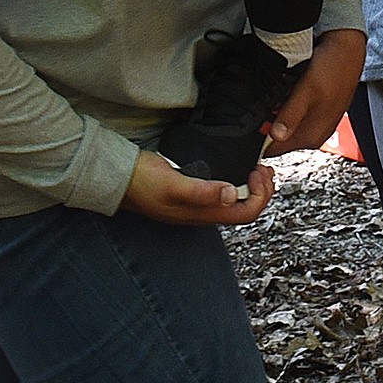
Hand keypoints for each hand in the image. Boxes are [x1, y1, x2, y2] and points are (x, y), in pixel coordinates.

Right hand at [126, 149, 276, 225]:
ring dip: (253, 187)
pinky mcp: (193, 194)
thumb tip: (232, 195)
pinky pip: (224, 193)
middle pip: (245, 210)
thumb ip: (202, 191)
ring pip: (236, 202)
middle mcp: (204, 214)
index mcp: (203, 214)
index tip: (258, 171)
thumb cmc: (143, 182)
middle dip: (263, 191)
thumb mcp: (173, 184)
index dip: (261, 195)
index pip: (246, 213)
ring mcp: (199, 205)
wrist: (119, 178)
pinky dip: (238, 182)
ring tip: (257, 167)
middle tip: (264, 167)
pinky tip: (237, 168)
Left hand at [264, 29, 364, 156]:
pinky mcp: (317, 112)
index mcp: (312, 136)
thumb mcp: (308, 90)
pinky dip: (287, 104)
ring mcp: (316, 123)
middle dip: (268, 123)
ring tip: (280, 94)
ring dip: (277, 113)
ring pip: (285, 125)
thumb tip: (276, 135)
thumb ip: (291, 115)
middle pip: (278, 138)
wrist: (348, 48)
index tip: (251, 122)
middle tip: (268, 102)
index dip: (258, 139)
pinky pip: (293, 114)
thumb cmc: (334, 66)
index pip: (273, 151)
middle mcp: (315, 134)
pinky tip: (290, 91)